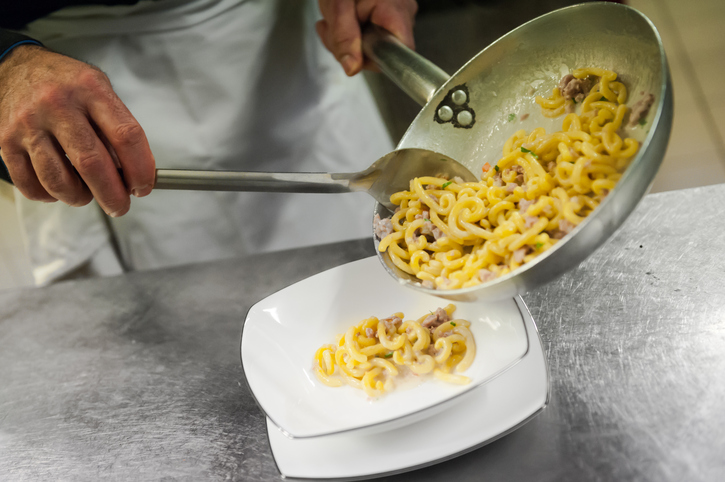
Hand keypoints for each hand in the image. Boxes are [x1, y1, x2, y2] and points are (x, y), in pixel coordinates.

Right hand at [0, 45, 155, 216]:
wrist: (13, 67)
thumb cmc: (64, 83)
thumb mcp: (98, 90)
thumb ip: (116, 128)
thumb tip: (133, 174)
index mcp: (90, 89)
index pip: (126, 136)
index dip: (141, 169)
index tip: (144, 186)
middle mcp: (58, 105)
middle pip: (93, 164)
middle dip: (113, 195)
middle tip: (120, 206)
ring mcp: (29, 124)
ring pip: (59, 181)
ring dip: (80, 197)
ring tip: (87, 193)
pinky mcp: (5, 141)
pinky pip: (31, 185)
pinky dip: (50, 196)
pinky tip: (60, 186)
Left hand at [316, 0, 417, 75]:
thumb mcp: (338, 6)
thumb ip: (344, 38)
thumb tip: (352, 68)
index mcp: (396, 11)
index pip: (401, 54)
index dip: (376, 60)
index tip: (354, 52)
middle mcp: (404, 14)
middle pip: (383, 52)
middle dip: (351, 48)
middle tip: (330, 30)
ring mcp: (398, 14)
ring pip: (374, 45)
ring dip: (347, 40)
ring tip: (332, 21)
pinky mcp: (389, 15)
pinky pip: (373, 34)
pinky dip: (352, 32)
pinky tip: (341, 20)